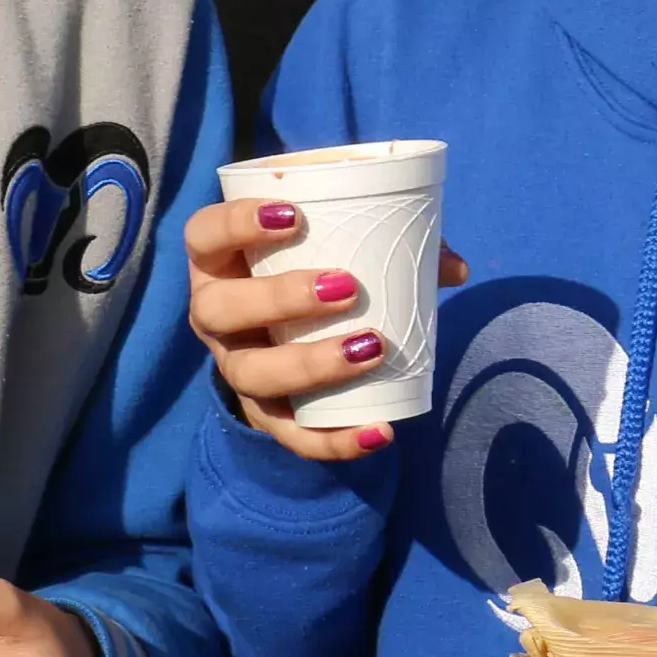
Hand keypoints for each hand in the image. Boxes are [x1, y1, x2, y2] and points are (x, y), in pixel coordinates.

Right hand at [184, 197, 467, 460]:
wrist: (287, 330)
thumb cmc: (308, 265)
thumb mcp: (331, 241)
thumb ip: (387, 238)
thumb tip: (452, 267)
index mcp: (219, 261)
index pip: (204, 234)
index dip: (237, 223)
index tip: (295, 216)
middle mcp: (213, 315)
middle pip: (221, 309)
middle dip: (279, 298)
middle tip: (345, 288)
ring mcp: (234, 366)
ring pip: (251, 374)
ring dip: (309, 364)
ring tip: (370, 348)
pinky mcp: (263, 413)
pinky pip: (289, 434)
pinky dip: (333, 440)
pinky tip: (378, 431)